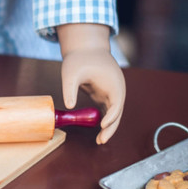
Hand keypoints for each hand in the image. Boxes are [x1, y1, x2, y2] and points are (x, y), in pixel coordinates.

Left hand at [57, 24, 125, 143]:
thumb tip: (69, 106)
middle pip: (117, 112)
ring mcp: (111, 93)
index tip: (103, 125)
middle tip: (101, 140)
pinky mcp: (104, 95)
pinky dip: (103, 121)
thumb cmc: (79, 58)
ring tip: (99, 140)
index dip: (111, 115)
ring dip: (108, 127)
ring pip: (113, 114)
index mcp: (113, 82)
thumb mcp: (71, 72)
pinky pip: (106, 111)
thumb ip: (70, 89)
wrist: (84, 48)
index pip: (117, 102)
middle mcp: (116, 89)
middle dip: (111, 127)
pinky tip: (98, 131)